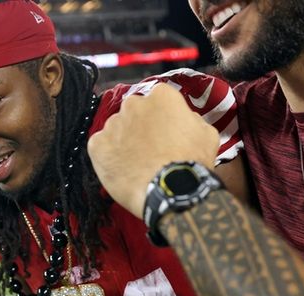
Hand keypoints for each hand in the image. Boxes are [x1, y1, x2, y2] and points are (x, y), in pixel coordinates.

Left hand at [88, 84, 218, 217]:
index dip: (163, 117)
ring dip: (124, 142)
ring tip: (137, 164)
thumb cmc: (192, 163)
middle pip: (135, 112)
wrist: (171, 191)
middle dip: (140, 127)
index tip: (165, 131)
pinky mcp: (97, 145)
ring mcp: (113, 124)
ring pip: (117, 129)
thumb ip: (191, 120)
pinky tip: (123, 170)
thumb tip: (184, 120)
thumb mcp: (206, 134)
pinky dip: (109, 157)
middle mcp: (134, 104)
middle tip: (150, 149)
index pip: (159, 99)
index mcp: (162, 96)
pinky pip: (101, 147)